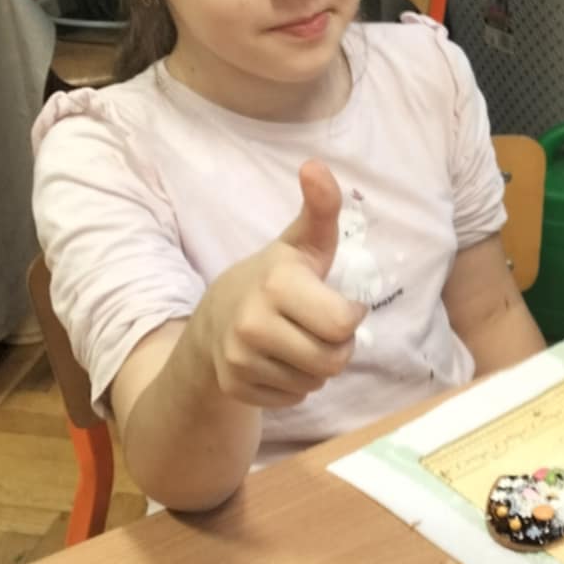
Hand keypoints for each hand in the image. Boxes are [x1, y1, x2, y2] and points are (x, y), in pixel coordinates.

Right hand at [198, 161, 364, 408]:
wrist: (213, 321)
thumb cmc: (275, 279)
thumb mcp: (301, 244)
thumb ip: (320, 209)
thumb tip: (316, 165)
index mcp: (277, 283)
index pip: (344, 324)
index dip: (349, 317)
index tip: (336, 303)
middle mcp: (252, 322)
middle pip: (334, 360)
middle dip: (337, 346)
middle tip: (320, 328)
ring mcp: (239, 359)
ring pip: (316, 383)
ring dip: (317, 367)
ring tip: (297, 341)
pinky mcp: (235, 387)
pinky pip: (294, 398)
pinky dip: (294, 385)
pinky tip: (278, 360)